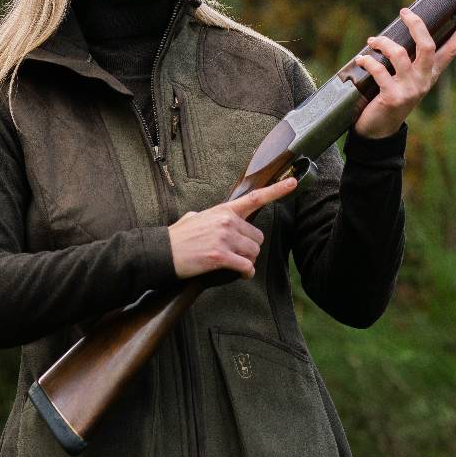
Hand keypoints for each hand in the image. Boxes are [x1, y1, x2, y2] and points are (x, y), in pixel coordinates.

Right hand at [168, 176, 298, 279]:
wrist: (162, 252)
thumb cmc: (178, 237)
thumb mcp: (195, 217)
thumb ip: (211, 217)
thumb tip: (212, 219)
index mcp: (223, 210)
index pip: (255, 198)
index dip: (277, 190)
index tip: (293, 183)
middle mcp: (227, 222)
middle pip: (257, 237)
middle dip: (251, 248)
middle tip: (239, 254)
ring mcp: (224, 239)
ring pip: (253, 252)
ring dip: (248, 261)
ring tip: (236, 264)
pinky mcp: (220, 256)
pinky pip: (245, 266)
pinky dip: (245, 272)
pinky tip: (241, 273)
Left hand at [353, 7, 455, 139]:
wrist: (378, 131)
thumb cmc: (389, 98)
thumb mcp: (405, 80)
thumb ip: (407, 61)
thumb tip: (397, 32)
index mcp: (430, 75)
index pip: (451, 51)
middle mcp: (423, 81)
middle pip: (427, 46)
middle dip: (416, 25)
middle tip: (404, 12)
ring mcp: (410, 90)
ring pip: (399, 54)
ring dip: (382, 43)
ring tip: (372, 42)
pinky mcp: (393, 97)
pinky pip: (379, 70)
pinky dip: (367, 61)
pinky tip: (361, 59)